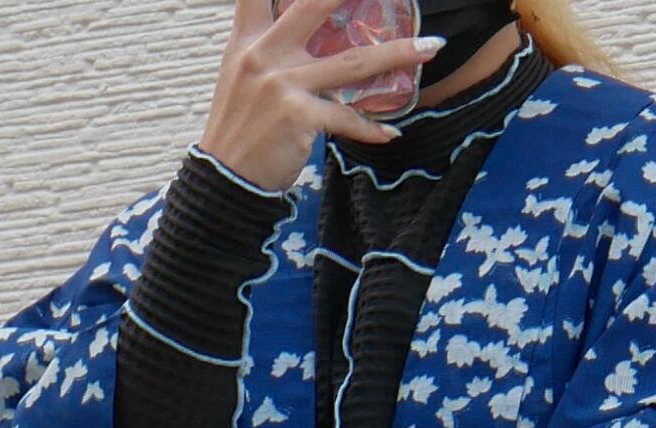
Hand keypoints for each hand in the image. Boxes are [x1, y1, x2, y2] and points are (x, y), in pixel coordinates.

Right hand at [197, 0, 440, 191]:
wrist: (225, 182)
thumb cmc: (239, 131)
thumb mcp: (240, 78)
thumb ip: (268, 49)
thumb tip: (303, 36)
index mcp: (247, 40)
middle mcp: (263, 54)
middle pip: (315, 5)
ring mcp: (282, 84)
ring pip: (351, 63)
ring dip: (398, 55)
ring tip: (430, 48)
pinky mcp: (298, 117)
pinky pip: (347, 118)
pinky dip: (370, 128)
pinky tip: (391, 132)